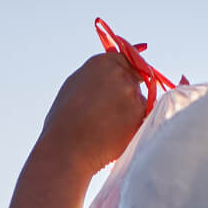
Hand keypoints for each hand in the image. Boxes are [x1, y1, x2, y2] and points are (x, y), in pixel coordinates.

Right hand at [40, 53, 148, 173]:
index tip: (121, 86)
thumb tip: (114, 68)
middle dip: (126, 94)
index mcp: (102, 62)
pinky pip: (142, 117)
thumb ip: (98, 75)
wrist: (67, 147)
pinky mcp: (139, 113)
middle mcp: (120, 73)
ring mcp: (131, 92)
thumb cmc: (65, 120)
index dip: (125, 73)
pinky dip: (132, 125)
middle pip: (134, 79)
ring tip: (106, 126)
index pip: (126, 60)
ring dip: (129, 111)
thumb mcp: (75, 85)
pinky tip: (113, 134)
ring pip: (139, 100)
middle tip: (108, 113)